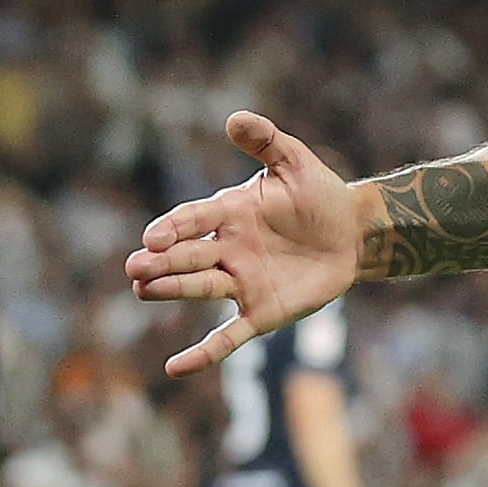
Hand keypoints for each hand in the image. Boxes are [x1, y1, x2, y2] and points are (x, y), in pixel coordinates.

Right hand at [130, 111, 367, 374]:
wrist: (353, 233)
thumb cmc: (320, 194)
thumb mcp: (295, 162)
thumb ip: (267, 141)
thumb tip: (235, 118)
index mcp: (230, 212)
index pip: (194, 219)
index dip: (174, 227)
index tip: (153, 236)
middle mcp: (228, 249)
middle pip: (188, 256)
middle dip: (162, 262)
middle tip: (134, 268)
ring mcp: (241, 282)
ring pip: (200, 288)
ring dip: (173, 290)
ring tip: (144, 290)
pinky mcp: (261, 313)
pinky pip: (228, 337)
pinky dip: (203, 353)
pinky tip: (174, 368)